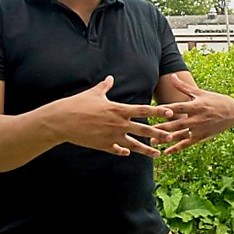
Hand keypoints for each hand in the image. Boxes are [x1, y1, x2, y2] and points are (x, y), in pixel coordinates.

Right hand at [48, 75, 173, 157]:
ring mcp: (111, 137)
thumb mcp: (93, 93)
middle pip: (144, 130)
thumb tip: (110, 78)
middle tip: (172, 137)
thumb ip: (105, 87)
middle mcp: (118, 124)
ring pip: (134, 145)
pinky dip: (123, 151)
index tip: (170, 113)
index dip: (158, 112)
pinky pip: (117, 150)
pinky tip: (128, 153)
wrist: (61, 121)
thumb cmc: (77, 104)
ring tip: (157, 154)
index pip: (143, 110)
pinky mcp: (103, 146)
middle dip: (159, 134)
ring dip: (147, 149)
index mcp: (118, 110)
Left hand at [156, 73, 233, 154]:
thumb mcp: (199, 93)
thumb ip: (183, 86)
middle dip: (163, 127)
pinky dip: (176, 148)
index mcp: (196, 106)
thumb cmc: (213, 100)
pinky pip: (187, 144)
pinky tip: (166, 152)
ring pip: (180, 135)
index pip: (179, 107)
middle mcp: (197, 118)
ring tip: (153, 141)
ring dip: (166, 139)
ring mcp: (199, 129)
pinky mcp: (201, 137)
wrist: (231, 112)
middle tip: (148, 129)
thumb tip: (172, 76)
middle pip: (177, 123)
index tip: (155, 110)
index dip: (167, 109)